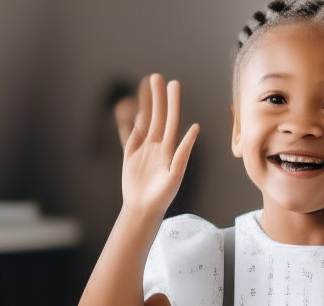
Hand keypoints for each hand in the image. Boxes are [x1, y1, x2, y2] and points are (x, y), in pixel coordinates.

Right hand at [122, 73, 198, 216]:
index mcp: (170, 149)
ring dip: (144, 104)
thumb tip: (195, 128)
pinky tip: (130, 108)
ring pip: (144, 121)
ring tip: (144, 86)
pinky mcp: (130, 154)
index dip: (172, 102)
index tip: (173, 84)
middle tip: (157, 77)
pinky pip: (129, 133)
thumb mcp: (175, 173)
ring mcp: (143, 149)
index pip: (172, 120)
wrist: (143, 209)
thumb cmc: (162, 195)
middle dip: (158, 97)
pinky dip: (128, 120)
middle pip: (158, 116)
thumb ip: (183, 150)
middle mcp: (158, 146)